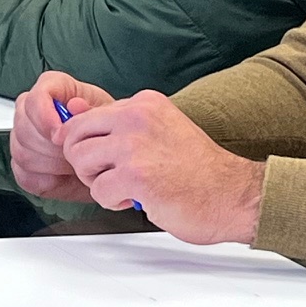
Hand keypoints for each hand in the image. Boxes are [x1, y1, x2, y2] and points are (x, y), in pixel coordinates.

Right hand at [10, 70, 112, 202]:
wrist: (107, 159)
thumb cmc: (107, 131)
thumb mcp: (109, 117)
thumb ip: (93, 110)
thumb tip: (74, 106)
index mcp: (54, 88)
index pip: (35, 97)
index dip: (44, 115)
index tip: (60, 133)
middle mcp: (33, 109)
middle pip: (24, 127)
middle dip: (52, 147)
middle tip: (75, 154)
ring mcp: (23, 137)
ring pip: (23, 153)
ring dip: (52, 165)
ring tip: (75, 165)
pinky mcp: (22, 165)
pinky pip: (25, 175)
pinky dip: (47, 181)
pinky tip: (64, 176)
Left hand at [60, 90, 264, 245]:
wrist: (233, 195)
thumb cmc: (199, 170)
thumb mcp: (158, 131)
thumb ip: (118, 125)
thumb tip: (72, 110)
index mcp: (143, 104)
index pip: (87, 116)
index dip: (88, 144)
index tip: (104, 159)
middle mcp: (137, 117)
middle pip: (74, 136)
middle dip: (84, 162)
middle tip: (108, 175)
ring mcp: (135, 145)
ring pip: (81, 162)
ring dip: (97, 183)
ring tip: (125, 188)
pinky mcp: (136, 176)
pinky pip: (98, 191)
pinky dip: (112, 203)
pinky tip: (137, 199)